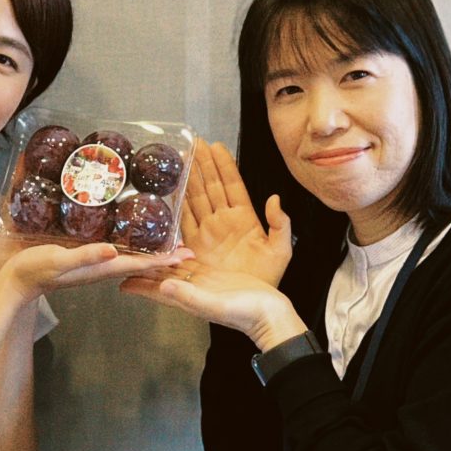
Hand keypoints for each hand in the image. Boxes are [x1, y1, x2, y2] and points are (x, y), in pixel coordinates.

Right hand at [0, 235, 192, 303]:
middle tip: (188, 247)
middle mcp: (103, 265)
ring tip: (169, 240)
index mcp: (102, 267)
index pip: (140, 265)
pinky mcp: (86, 257)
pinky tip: (132, 236)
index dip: (164, 260)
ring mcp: (95, 263)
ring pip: (130, 258)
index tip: (187, 254)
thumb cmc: (35, 269)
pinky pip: (116, 252)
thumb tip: (113, 251)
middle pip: (141, 262)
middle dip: (164, 256)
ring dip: (150, 251)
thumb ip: (85, 256)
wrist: (16, 279)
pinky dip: (131, 246)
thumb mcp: (59, 260)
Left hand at [120, 261, 305, 350]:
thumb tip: (162, 286)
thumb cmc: (245, 315)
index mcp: (185, 297)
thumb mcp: (215, 306)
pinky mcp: (213, 274)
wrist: (271, 315)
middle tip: (123, 252)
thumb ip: (190, 297)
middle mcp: (189, 290)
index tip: (113, 273)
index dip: (134, 281)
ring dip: (157, 258)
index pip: (152, 289)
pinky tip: (171, 244)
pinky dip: (177, 253)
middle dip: (141, 266)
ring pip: (172, 267)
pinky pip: (190, 261)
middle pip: (158, 276)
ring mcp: (201, 282)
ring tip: (141, 244)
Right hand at [181, 140, 291, 286]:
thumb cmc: (269, 278)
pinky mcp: (194, 247)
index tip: (214, 145)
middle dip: (201, 164)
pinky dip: (176, 206)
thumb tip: (275, 199)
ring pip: (196, 199)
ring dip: (188, 179)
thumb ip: (280, 224)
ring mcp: (207, 233)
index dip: (223, 165)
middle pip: (210, 186)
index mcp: (244, 218)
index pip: (232, 184)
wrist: (254, 306)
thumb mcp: (281, 250)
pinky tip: (169, 191)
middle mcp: (223, 222)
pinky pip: (183, 222)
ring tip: (180, 158)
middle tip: (191, 143)